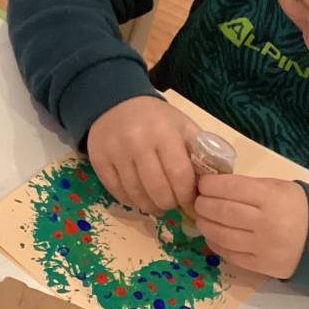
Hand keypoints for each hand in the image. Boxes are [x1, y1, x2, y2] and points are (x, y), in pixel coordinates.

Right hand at [85, 96, 199, 214]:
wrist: (115, 102)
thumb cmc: (156, 118)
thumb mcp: (183, 126)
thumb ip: (199, 152)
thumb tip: (210, 185)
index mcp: (164, 132)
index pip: (179, 174)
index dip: (186, 195)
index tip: (190, 202)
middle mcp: (137, 142)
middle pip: (157, 189)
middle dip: (169, 203)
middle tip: (173, 205)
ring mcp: (115, 152)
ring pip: (135, 194)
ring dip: (150, 206)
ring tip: (157, 206)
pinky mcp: (98, 160)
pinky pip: (116, 191)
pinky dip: (130, 200)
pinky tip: (139, 198)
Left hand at [193, 174, 308, 279]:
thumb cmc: (297, 207)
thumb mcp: (277, 187)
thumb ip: (248, 187)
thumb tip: (213, 187)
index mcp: (271, 197)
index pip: (230, 188)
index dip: (210, 185)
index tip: (202, 184)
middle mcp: (266, 223)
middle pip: (221, 212)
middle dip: (203, 205)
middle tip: (198, 202)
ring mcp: (263, 247)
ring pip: (221, 235)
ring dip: (205, 225)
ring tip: (202, 218)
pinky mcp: (261, 266)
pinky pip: (229, 255)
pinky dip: (216, 243)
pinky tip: (213, 235)